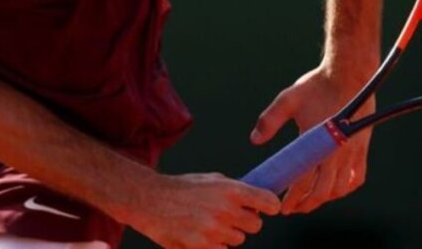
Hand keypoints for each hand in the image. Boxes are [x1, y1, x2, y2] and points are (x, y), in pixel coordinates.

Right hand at [124, 172, 279, 248]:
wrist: (151, 200)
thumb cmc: (181, 188)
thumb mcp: (210, 179)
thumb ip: (234, 189)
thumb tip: (254, 200)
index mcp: (230, 190)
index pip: (267, 202)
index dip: (270, 206)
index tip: (269, 208)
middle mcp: (226, 210)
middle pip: (255, 226)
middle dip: (245, 222)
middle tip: (231, 216)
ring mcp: (214, 231)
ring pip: (238, 240)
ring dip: (228, 234)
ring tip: (208, 223)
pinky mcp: (203, 247)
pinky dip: (215, 245)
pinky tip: (201, 234)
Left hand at [249, 64, 375, 214]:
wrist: (349, 73)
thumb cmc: (316, 86)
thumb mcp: (288, 99)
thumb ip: (269, 120)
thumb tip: (254, 140)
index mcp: (317, 142)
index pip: (303, 180)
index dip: (292, 197)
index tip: (281, 206)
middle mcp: (337, 151)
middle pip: (322, 191)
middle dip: (305, 204)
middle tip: (291, 209)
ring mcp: (352, 152)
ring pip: (339, 189)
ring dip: (324, 199)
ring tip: (309, 201)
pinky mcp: (362, 149)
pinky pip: (356, 178)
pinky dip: (345, 188)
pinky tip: (333, 189)